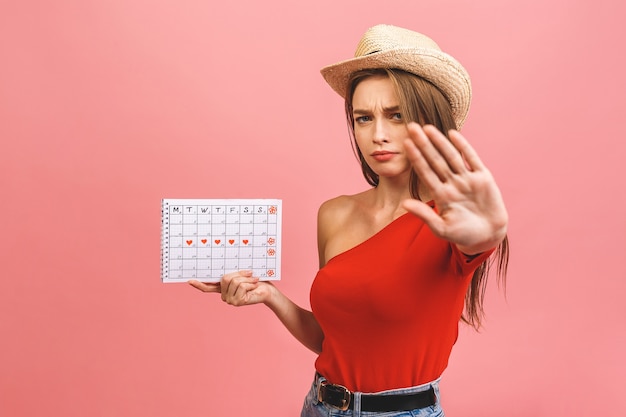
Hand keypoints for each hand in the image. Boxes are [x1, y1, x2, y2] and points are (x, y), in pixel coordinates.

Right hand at [188, 270, 273, 305]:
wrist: (268, 291)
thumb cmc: (256, 281)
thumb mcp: (242, 275)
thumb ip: (233, 273)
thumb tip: (225, 268)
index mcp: (223, 289)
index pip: (208, 288)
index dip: (199, 284)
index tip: (189, 280)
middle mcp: (224, 296)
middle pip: (225, 278)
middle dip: (239, 274)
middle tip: (250, 273)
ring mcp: (230, 300)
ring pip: (234, 281)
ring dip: (247, 279)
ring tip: (254, 281)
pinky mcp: (237, 302)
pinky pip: (241, 286)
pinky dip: (250, 283)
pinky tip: (254, 286)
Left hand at [402, 123, 507, 253]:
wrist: (489, 235)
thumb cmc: (463, 234)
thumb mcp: (442, 228)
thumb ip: (425, 215)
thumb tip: (404, 204)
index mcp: (440, 194)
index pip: (425, 172)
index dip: (416, 158)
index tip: (406, 143)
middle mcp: (452, 183)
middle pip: (435, 159)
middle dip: (423, 143)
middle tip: (411, 126)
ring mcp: (466, 179)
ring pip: (451, 156)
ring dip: (439, 141)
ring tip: (427, 127)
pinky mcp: (483, 177)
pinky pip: (471, 158)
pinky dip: (463, 146)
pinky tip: (452, 134)